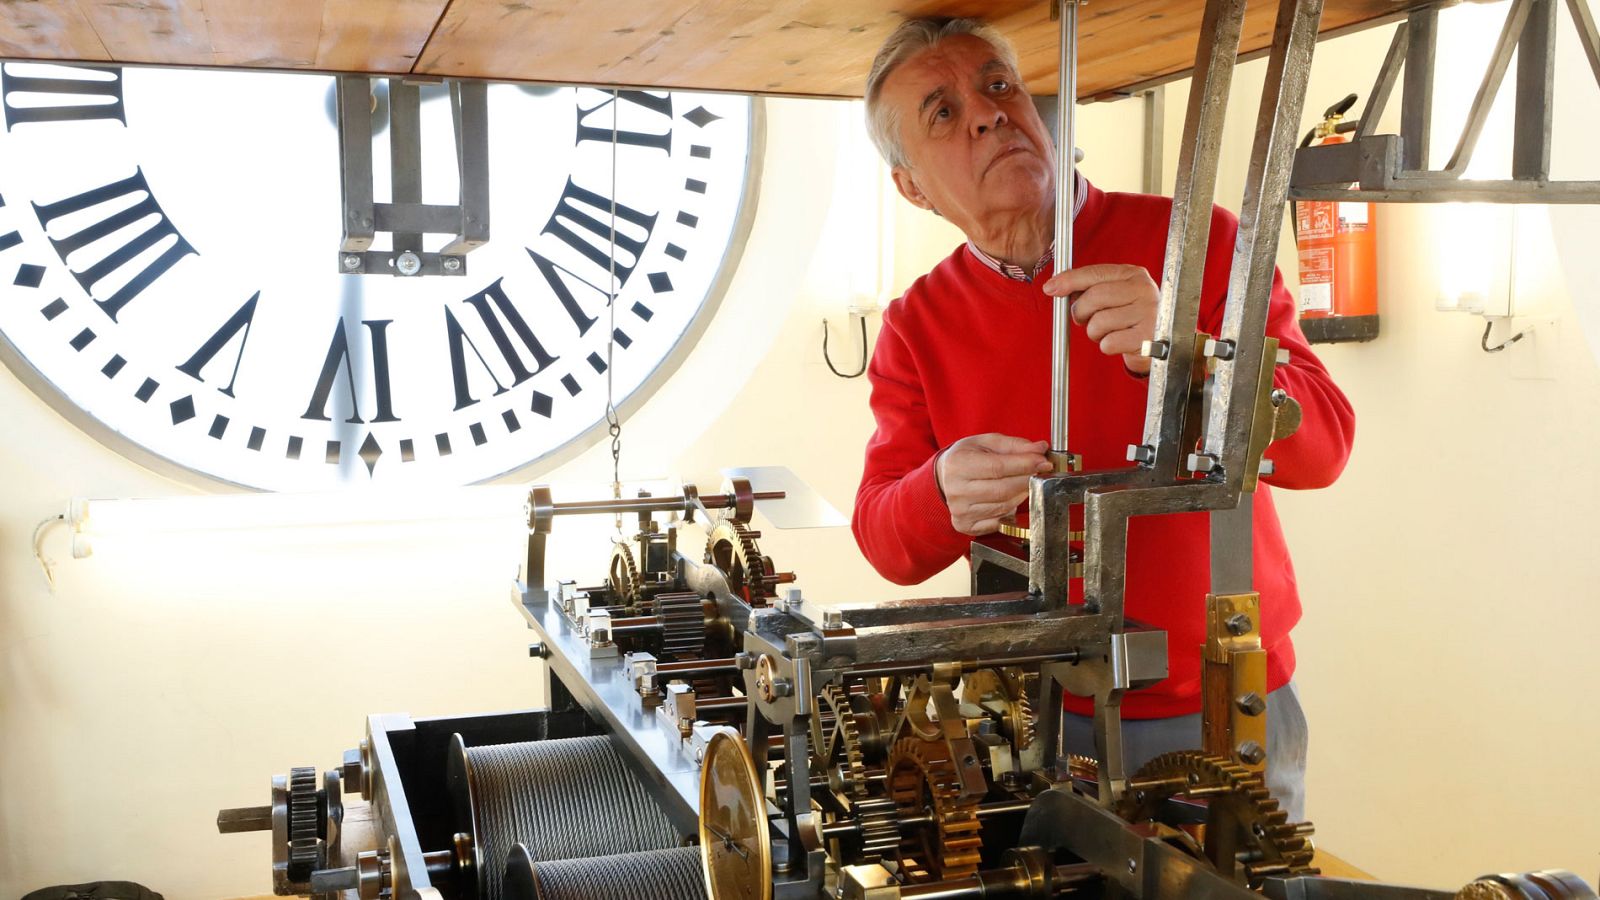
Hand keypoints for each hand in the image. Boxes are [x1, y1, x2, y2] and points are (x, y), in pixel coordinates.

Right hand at [935, 434, 1052, 535]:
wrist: (944, 477)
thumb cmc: (966, 458)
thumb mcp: (986, 443)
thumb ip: (1014, 445)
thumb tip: (1040, 449)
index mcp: (958, 464)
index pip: (998, 467)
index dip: (1025, 465)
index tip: (1044, 462)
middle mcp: (956, 490)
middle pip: (1003, 489)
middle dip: (1027, 480)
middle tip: (1039, 472)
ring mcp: (960, 511)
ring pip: (1004, 506)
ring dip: (1020, 494)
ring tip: (1022, 483)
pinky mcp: (964, 525)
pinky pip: (998, 520)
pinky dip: (1009, 510)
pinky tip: (1008, 498)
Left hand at [1042, 264, 1159, 374]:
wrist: (1160, 342)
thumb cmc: (1131, 316)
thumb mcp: (1116, 294)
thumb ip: (1090, 287)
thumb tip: (1055, 286)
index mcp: (1134, 275)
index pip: (1096, 273)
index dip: (1069, 280)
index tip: (1051, 288)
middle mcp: (1144, 290)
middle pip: (1094, 297)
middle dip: (1081, 312)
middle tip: (1084, 319)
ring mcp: (1148, 314)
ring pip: (1098, 322)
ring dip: (1095, 332)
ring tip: (1108, 331)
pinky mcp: (1147, 338)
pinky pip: (1108, 343)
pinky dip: (1107, 346)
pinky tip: (1119, 342)